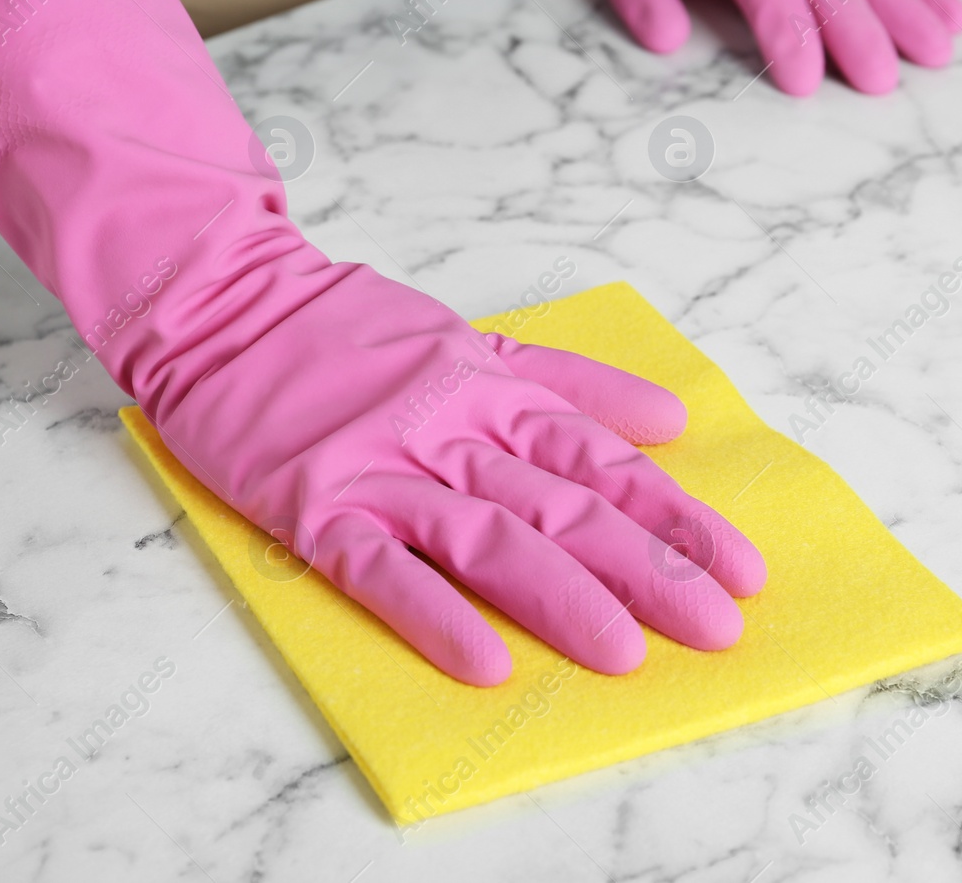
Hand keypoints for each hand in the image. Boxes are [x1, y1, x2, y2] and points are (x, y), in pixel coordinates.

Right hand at [157, 266, 768, 686]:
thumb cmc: (346, 327)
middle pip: (564, 503)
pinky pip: (379, 567)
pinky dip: (433, 612)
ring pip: (488, 535)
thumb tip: (669, 422)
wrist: (221, 299)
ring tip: (624, 654)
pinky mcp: (312, 502)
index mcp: (490, 386)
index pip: (602, 459)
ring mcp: (380, 466)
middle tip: (716, 629)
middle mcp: (449, 426)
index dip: (675, 517)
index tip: (740, 569)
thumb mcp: (469, 335)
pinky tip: (486, 662)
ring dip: (561, 595)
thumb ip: (569, 381)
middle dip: (648, 568)